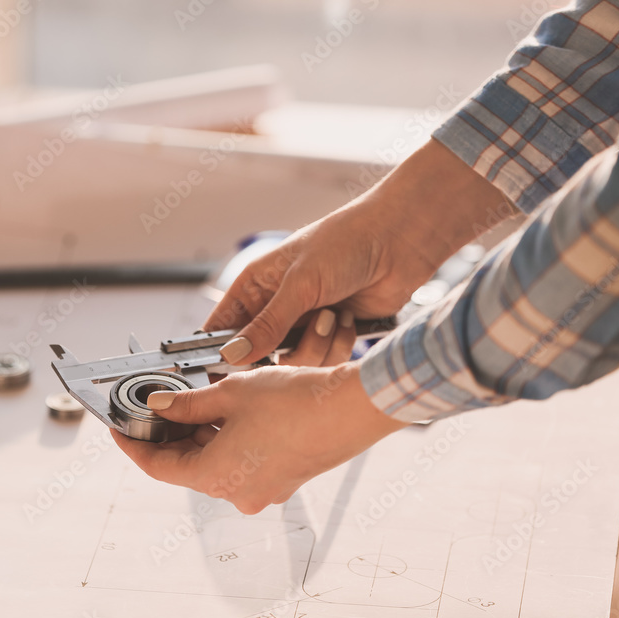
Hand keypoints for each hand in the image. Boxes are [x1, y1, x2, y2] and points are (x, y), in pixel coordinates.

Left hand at [111, 362, 405, 514]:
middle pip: (185, 465)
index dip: (133, 446)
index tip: (118, 428)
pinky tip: (222, 411)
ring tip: (188, 400)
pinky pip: (240, 462)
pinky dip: (224, 440)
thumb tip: (159, 406)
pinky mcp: (280, 479)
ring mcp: (261, 490)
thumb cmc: (295, 402)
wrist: (352, 409)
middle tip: (153, 404)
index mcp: (216, 477)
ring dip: (197, 435)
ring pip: (213, 462)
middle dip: (168, 435)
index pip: (157, 467)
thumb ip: (187, 404)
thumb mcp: (231, 394)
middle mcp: (236, 492)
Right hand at [208, 139, 517, 365]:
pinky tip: (348, 319)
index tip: (224, 373)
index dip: (218, 353)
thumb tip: (231, 355)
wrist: (400, 242)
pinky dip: (337, 345)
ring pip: (292, 364)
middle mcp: (275, 309)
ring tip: (333, 315)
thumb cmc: (346, 243)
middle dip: (280, 353)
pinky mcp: (331, 338)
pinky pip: (323, 363)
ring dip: (316, 345)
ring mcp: (303, 325)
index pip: (221, 329)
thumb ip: (267, 324)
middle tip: (300, 334)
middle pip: (257, 357)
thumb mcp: (300, 283)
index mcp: (254, 287)